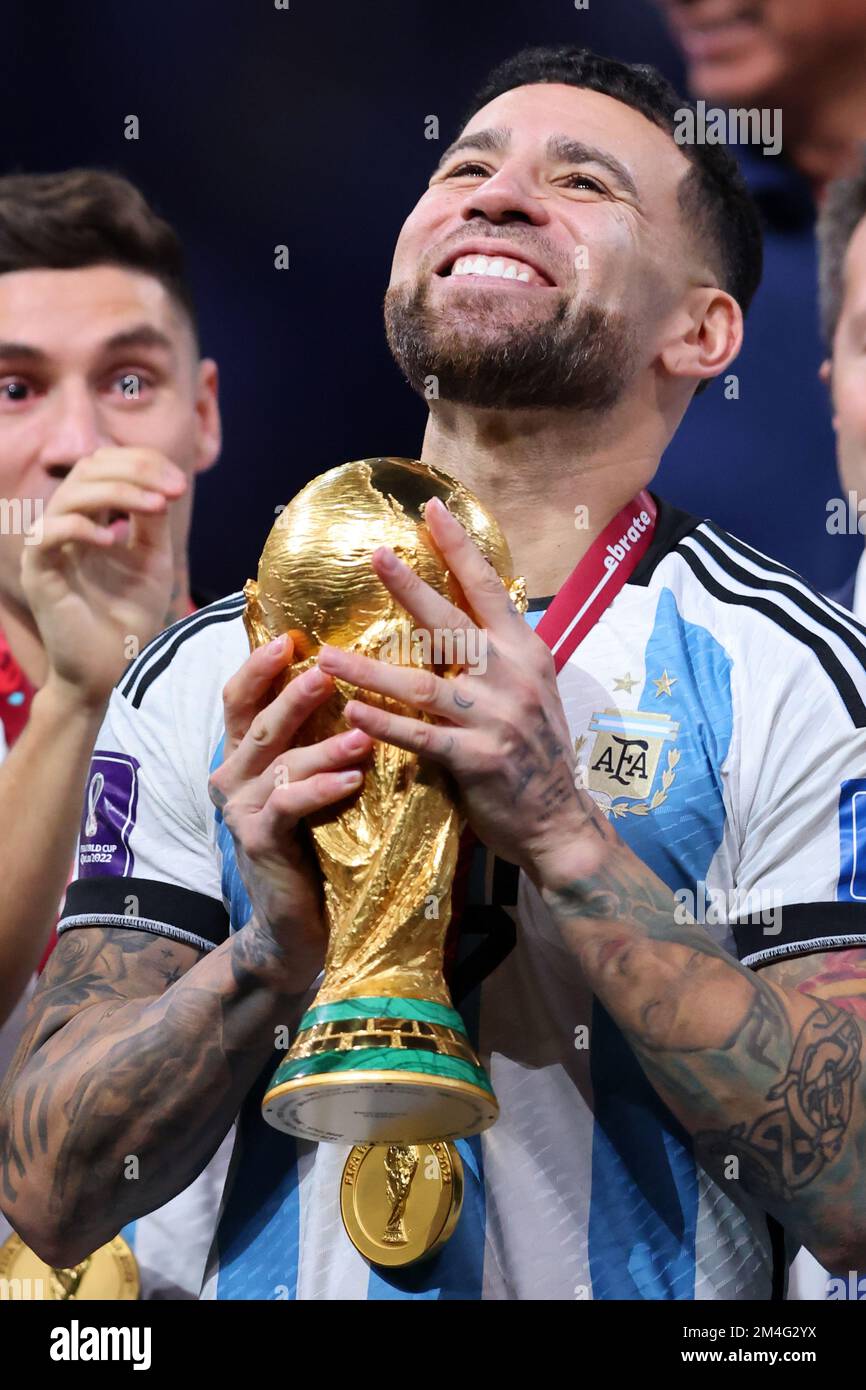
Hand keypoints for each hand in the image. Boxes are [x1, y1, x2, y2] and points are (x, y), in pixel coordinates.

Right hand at [20, 447, 186, 706]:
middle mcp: (64, 526)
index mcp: (89, 519)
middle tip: (172, 490)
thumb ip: (151, 519)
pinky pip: (46, 534)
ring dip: (117, 492)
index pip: (103, 467)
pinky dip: (80, 527)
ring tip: (156, 507)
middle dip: (134, 471)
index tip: (179, 483)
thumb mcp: (152, 559)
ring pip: (69, 495)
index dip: (140, 463)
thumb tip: (159, 479)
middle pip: (86, 471)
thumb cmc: (130, 617)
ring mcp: (47, 548)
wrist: (113, 670)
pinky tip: (113, 540)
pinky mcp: (37, 574)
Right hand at [207, 637, 373, 988]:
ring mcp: (240, 810)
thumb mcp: (311, 784)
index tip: (291, 637)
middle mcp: (231, 776)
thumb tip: (356, 683)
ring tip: (362, 733)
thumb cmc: (315, 844)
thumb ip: (315, 741)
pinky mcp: (256, 841)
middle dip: (293, 693)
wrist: (295, 924)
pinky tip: (352, 781)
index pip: (239, 698)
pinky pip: (290, 805)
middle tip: (328, 669)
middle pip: (257, 722)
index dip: (259, 666)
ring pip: (279, 763)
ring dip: (323, 745)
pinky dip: (322, 790)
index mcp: (242, 755)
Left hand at [316, 496, 604, 885]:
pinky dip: (386, 724)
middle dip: (410, 587)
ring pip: (422, 685)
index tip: (433, 510)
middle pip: (451, 624)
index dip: (460, 549)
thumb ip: (498, 655)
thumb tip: (460, 616)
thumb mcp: (531, 690)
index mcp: (526, 652)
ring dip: (369, 670)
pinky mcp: (478, 758)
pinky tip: (353, 712)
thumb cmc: (535, 753)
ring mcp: (496, 718)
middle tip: (374, 555)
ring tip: (327, 657)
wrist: (559, 821)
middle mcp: (513, 677)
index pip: (489, 589)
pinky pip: (422, 737)